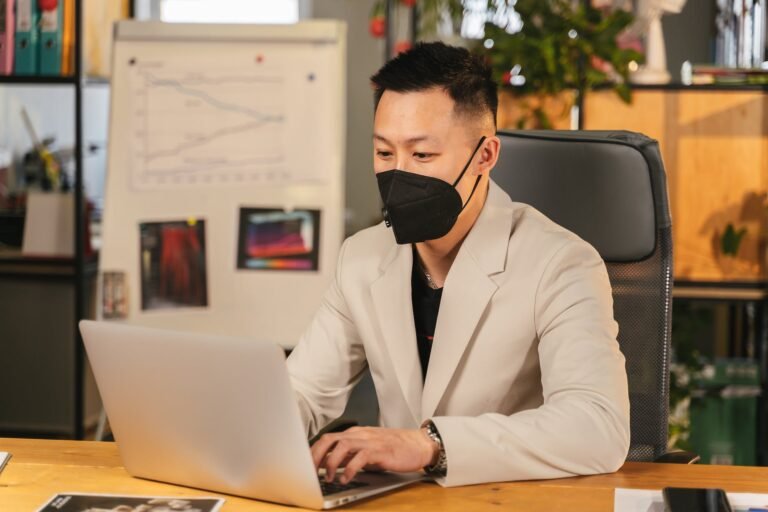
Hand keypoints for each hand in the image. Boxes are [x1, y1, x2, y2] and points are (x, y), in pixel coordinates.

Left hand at [311, 426, 438, 483]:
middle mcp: (359, 435)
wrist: (418, 444)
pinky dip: (350, 468)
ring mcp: (370, 441)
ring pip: (342, 445)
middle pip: (330, 439)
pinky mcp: (381, 451)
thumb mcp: (367, 450)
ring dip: (331, 463)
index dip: (313, 452)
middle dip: (315, 455)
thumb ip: (348, 455)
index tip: (304, 466)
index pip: (327, 438)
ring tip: (329, 478)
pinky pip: (361, 457)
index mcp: (354, 434)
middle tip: (309, 472)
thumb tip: (327, 465)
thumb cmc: (392, 448)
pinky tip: (346, 479)